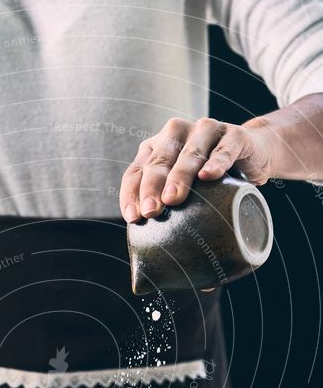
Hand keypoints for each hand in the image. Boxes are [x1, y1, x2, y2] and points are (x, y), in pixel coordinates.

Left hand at [119, 116, 274, 221]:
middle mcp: (177, 133)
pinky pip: (224, 150)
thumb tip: (158, 256)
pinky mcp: (234, 136)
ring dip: (179, 176)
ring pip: (189, 154)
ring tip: (172, 199)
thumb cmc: (212, 179)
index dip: (132, 193)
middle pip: (159, 161)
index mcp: (157, 147)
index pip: (137, 170)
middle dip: (152, 187)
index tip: (133, 217)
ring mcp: (205, 131)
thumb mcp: (187, 190)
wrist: (254, 154)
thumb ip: (170, 208)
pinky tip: (209, 176)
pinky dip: (216, 162)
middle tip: (151, 211)